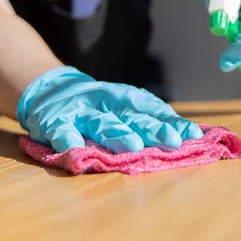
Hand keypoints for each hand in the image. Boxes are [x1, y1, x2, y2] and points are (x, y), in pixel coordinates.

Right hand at [17, 66, 203, 152]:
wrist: (48, 90)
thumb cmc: (96, 105)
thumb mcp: (122, 106)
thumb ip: (149, 119)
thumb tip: (190, 135)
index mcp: (125, 99)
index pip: (152, 109)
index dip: (171, 121)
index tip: (192, 134)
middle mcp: (105, 103)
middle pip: (131, 116)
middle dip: (152, 128)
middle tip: (172, 140)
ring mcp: (80, 112)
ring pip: (100, 122)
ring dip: (117, 133)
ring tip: (133, 146)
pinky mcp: (54, 122)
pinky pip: (61, 131)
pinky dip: (68, 139)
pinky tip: (76, 150)